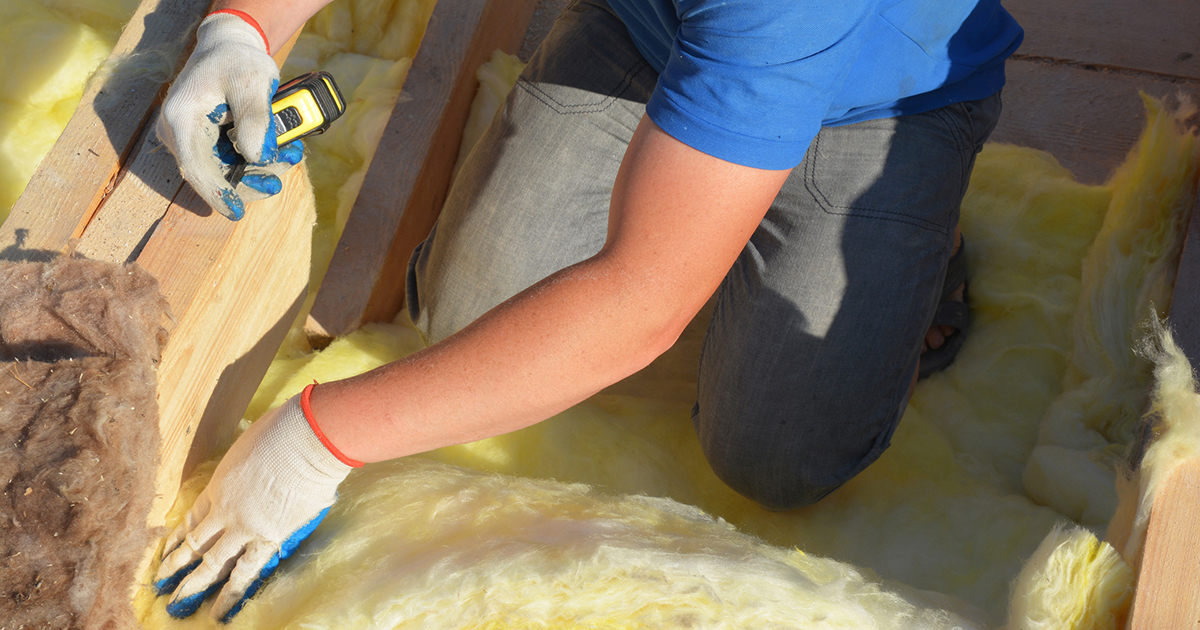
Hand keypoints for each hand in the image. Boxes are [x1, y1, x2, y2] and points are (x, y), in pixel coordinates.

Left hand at [154, 386, 357, 620]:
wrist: (307, 439)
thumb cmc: (283, 431)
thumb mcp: (250, 446)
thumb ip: (247, 467)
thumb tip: (258, 472)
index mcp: (218, 485)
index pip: (191, 518)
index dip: (178, 538)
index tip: (166, 553)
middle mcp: (224, 511)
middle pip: (194, 544)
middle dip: (175, 568)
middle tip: (160, 586)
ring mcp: (244, 527)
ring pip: (212, 563)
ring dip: (194, 586)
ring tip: (178, 606)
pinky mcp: (269, 538)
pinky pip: (246, 571)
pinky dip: (231, 592)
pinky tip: (220, 611)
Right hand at [156, 11, 302, 219]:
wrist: (228, 47)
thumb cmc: (237, 60)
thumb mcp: (252, 81)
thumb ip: (255, 118)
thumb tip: (257, 157)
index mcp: (181, 118)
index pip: (195, 166)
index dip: (217, 192)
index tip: (236, 211)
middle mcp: (179, 134)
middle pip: (214, 174)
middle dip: (253, 179)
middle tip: (285, 168)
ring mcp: (191, 141)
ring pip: (227, 172)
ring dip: (262, 170)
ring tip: (291, 153)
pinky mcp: (206, 144)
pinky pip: (232, 162)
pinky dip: (259, 160)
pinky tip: (283, 151)